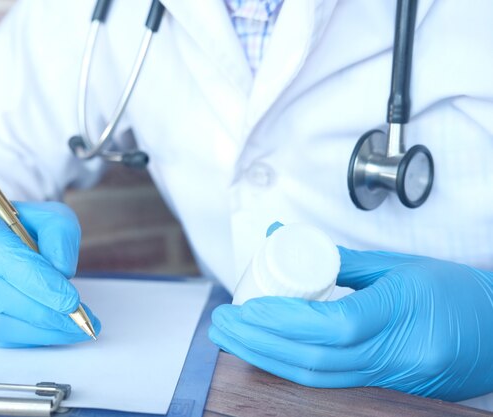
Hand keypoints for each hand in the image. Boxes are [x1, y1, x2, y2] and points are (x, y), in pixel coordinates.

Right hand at [0, 195, 99, 347]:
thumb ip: (59, 235)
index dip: (37, 281)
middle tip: (77, 320)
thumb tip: (62, 273)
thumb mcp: (46, 214)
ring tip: (70, 329)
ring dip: (34, 331)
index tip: (71, 301)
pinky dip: (21, 338)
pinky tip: (47, 332)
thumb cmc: (15, 224)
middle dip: (39, 311)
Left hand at [209, 246, 492, 400]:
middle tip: (222, 324)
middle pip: (314, 360)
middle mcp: (397, 354)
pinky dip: (291, 367)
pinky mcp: (387, 387)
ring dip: (267, 358)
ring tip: (232, 339)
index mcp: (402, 314)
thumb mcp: (400, 265)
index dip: (281, 320)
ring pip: (317, 377)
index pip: (332, 325)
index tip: (246, 307)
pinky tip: (266, 352)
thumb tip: (284, 237)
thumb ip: (340, 259)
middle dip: (258, 344)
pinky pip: (330, 382)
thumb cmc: (457, 291)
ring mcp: (393, 377)